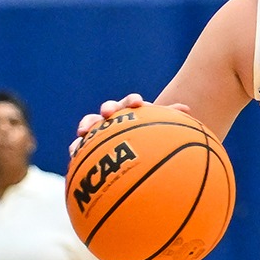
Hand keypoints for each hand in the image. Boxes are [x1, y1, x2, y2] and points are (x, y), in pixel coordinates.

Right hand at [68, 94, 193, 155]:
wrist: (135, 158)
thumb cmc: (149, 141)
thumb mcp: (160, 131)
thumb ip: (171, 119)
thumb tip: (187, 108)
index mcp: (132, 113)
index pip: (131, 102)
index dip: (133, 101)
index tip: (138, 103)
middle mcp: (115, 119)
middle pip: (109, 109)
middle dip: (108, 108)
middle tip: (110, 113)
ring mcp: (99, 131)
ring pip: (91, 123)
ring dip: (87, 123)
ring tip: (83, 130)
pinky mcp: (86, 145)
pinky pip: (79, 145)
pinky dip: (76, 147)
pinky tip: (73, 152)